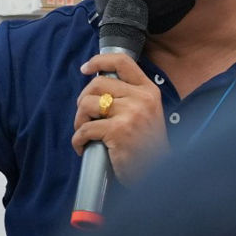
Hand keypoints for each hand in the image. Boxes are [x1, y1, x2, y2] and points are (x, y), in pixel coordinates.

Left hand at [71, 54, 168, 184]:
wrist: (157, 173)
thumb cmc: (146, 146)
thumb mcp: (146, 112)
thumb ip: (128, 96)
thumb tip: (96, 85)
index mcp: (148, 90)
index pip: (122, 61)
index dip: (99, 61)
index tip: (85, 69)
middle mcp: (141, 98)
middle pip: (96, 84)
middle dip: (83, 101)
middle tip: (85, 117)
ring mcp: (130, 114)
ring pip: (87, 104)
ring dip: (79, 120)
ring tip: (85, 133)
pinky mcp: (117, 131)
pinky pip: (84, 129)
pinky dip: (78, 140)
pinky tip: (83, 147)